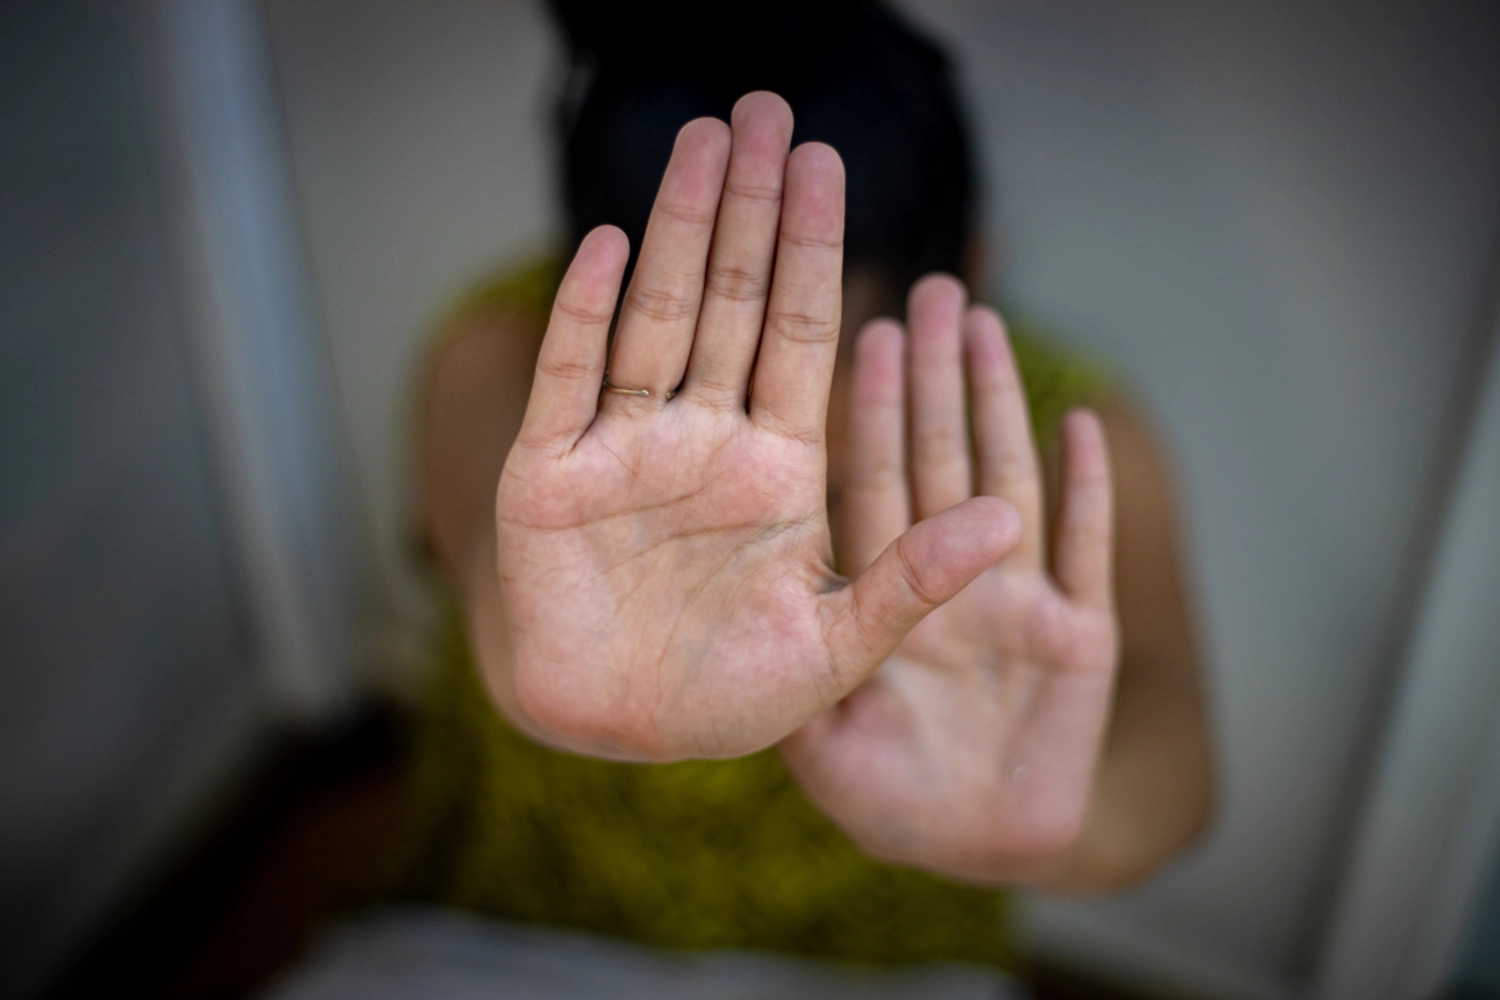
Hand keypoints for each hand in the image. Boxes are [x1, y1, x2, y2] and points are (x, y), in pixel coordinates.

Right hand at [493, 94, 1018, 761]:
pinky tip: (610, 246)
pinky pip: (570, 379)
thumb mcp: (838, 643)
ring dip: (679, 230)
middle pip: (734, 303)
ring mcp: (625, 448)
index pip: (803, 335)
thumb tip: (1008, 518)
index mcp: (779, 467)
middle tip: (769, 112)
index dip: (817, 250)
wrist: (616, 735)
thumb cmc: (727, 695)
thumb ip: (914, 577)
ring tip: (704, 141)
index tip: (831, 166)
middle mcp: (705, 439)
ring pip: (657, 315)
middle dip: (753, 210)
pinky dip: (585, 315)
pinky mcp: (551, 474)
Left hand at [782, 276, 1119, 884]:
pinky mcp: (1081, 639)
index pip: (869, 476)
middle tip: (927, 291)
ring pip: (1004, 479)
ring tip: (986, 326)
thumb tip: (734, 582)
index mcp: (881, 594)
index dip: (868, 406)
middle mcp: (947, 582)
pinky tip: (1080, 423)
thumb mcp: (825, 730)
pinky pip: (1084, 552)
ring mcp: (1017, 603)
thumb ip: (795, 659)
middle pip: (934, 455)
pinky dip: (1087, 492)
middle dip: (930, 374)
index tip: (864, 328)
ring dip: (997, 404)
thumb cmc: (889, 796)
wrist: (978, 850)